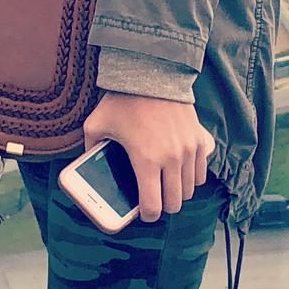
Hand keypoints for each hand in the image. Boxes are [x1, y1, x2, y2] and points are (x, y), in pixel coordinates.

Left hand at [81, 93, 213, 222]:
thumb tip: (87, 165)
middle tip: (154, 201)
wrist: (152, 73)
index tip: (143, 214)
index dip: (147, 216)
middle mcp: (171, 159)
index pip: (153, 206)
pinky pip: (201, 172)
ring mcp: (188, 150)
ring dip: (178, 193)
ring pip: (190, 189)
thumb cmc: (122, 100)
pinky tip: (181, 174)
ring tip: (167, 188)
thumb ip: (89, 149)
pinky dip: (192, 178)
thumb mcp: (96, 125)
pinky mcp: (199, 140)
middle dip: (164, 207)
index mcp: (146, 160)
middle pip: (175, 202)